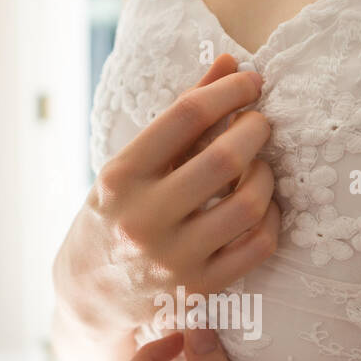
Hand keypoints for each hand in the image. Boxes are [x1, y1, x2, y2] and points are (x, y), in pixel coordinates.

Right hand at [54, 55, 278, 338]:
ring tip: (259, 166)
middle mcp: (143, 219)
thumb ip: (181, 116)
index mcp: (121, 177)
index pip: (186, 116)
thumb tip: (230, 63)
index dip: (230, 90)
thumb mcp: (130, 165)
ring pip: (248, 205)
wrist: (89, 297)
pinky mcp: (199, 289)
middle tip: (260, 123)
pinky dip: (271, 218)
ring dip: (266, 175)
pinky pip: (257, 246)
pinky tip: (263, 206)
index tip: (251, 82)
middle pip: (224, 160)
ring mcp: (173, 259)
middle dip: (255, 130)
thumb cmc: (114, 216)